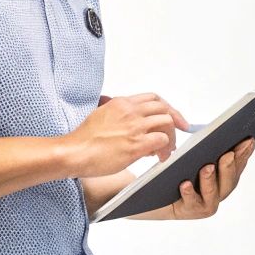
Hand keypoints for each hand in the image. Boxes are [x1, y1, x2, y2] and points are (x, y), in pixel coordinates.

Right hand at [64, 93, 189, 176]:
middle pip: (164, 109)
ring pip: (167, 123)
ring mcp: (134, 127)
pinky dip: (165, 148)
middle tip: (179, 132)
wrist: (74, 152)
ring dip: (171, 138)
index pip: (153, 98)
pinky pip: (162, 141)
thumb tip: (132, 123)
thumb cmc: (84, 139)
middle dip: (176, 121)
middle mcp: (130, 112)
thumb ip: (117, 114)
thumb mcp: (100, 115)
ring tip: (166, 150)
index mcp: (122, 103)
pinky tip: (159, 156)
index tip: (173, 117)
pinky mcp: (136, 144)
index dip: (167, 108)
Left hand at [168, 139, 254, 219]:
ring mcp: (206, 203)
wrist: (158, 196)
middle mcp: (219, 191)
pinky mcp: (189, 210)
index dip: (244, 153)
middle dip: (230, 166)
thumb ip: (207, 148)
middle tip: (228, 154)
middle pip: (229, 180)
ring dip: (210, 179)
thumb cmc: (178, 174)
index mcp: (224, 177)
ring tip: (207, 167)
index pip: (238, 164)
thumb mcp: (194, 157)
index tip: (248, 140)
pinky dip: (189, 193)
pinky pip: (191, 202)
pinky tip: (185, 183)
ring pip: (212, 193)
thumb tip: (217, 133)